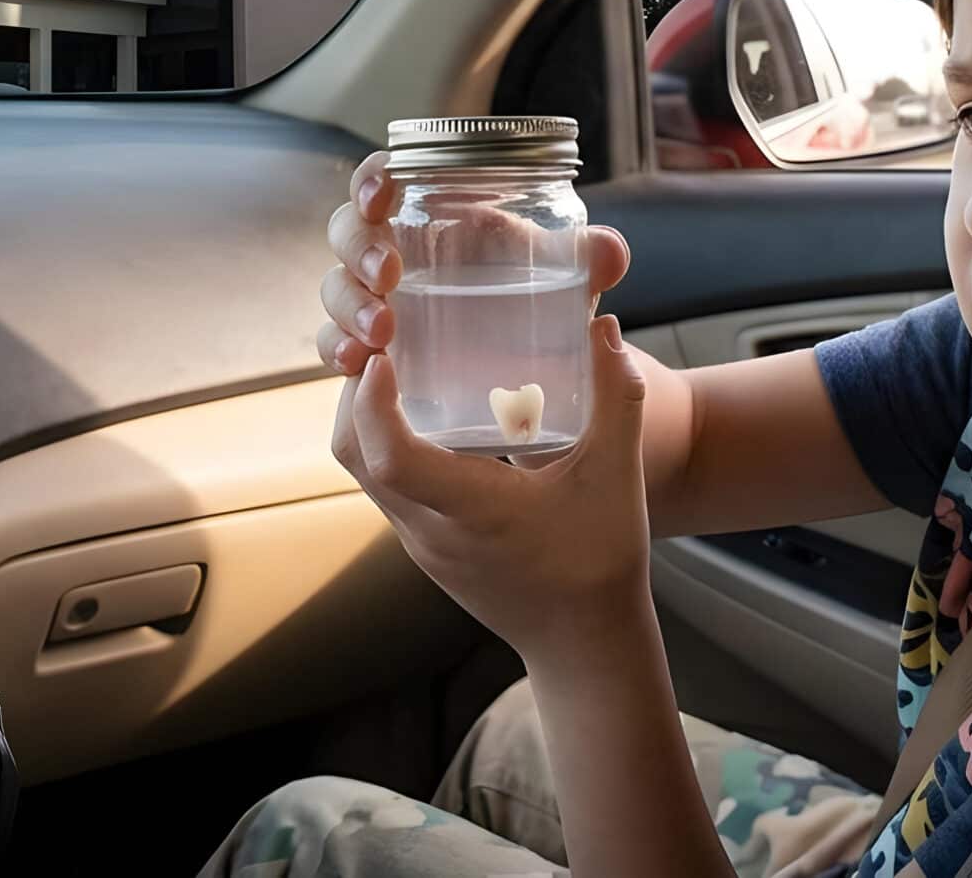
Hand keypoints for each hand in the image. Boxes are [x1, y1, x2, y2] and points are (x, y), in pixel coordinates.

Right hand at [316, 150, 630, 376]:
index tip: (383, 193)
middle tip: (388, 273)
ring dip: (349, 305)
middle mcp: (392, 249)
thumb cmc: (535, 298)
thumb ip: (589, 261)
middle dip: (358, 248)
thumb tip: (610, 253)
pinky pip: (335, 342)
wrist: (531, 368)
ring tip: (382, 333)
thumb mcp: (565, 280)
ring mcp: (374, 299)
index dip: (372, 178)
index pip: (386, 180)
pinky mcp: (369, 348)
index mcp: (432, 213)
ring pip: (336, 289)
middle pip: (347, 231)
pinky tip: (357, 364)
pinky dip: (339, 349)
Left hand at [333, 312, 654, 662]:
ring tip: (398, 369)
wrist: (585, 644)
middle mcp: (431, 530)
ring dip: (365, 419)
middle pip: (353, 456)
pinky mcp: (426, 548)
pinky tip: (424, 417)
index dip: (373, 402)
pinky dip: (385, 445)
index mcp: (471, 511)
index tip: (383, 356)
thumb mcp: (617, 474)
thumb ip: (617, 398)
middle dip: (355, 395)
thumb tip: (604, 327)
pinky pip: (383, 487)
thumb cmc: (602, 562)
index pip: (390, 458)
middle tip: (384, 345)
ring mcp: (421, 543)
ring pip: (361, 472)